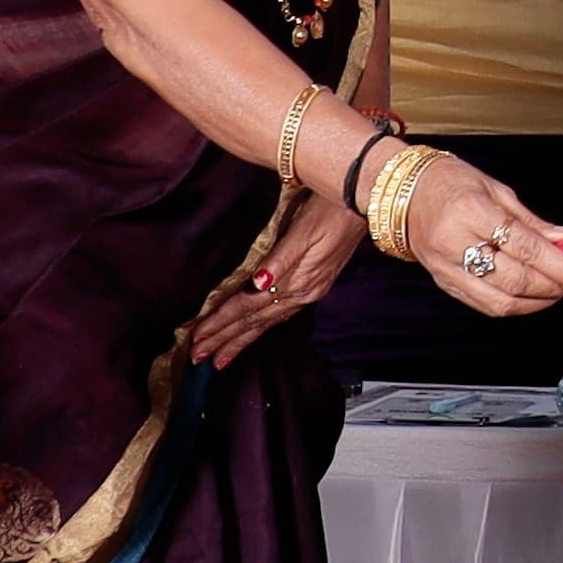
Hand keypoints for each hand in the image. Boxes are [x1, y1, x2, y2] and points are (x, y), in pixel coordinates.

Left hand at [188, 194, 368, 367]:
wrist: (365, 203)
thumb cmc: (332, 208)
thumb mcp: (305, 230)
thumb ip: (281, 258)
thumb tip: (258, 282)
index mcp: (297, 280)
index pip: (248, 306)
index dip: (221, 322)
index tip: (197, 337)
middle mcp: (303, 292)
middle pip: (255, 321)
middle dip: (225, 340)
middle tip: (197, 357)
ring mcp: (310, 291)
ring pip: (267, 322)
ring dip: (241, 340)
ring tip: (220, 359)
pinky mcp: (315, 285)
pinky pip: (280, 314)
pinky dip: (261, 326)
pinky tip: (253, 331)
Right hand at [391, 152, 562, 319]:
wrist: (400, 194)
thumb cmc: (448, 183)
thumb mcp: (495, 189)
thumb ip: (532, 222)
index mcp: (472, 211)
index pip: (525, 247)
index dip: (560, 265)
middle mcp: (455, 243)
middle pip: (514, 280)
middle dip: (554, 286)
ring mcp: (446, 268)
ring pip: (500, 302)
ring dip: (538, 301)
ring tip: (559, 289)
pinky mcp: (443, 283)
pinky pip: (485, 305)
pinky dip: (515, 305)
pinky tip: (532, 295)